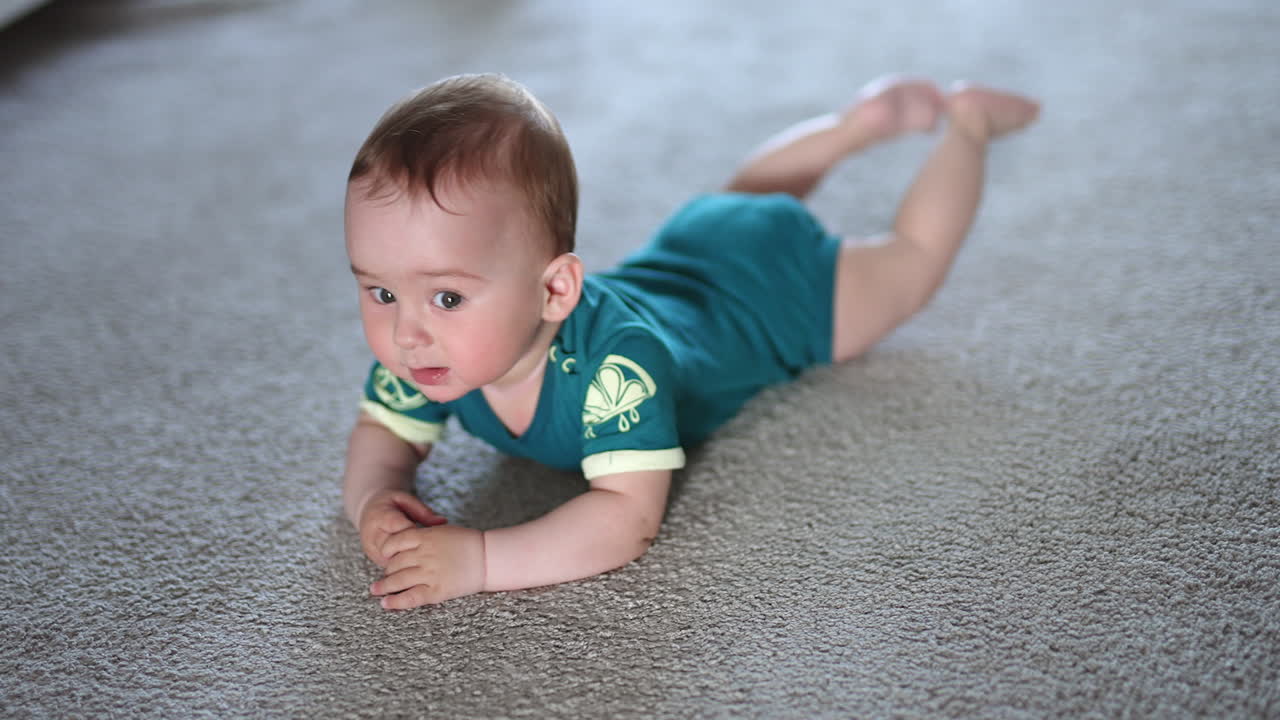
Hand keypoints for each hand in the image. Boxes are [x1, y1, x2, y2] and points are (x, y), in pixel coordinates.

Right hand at [356, 490, 446, 566]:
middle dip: (415, 553)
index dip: (418, 537)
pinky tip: (421, 569)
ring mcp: (372, 550)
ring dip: (410, 564)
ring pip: (392, 562)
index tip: (435, 540)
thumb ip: (422, 511)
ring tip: (430, 565)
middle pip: (396, 550)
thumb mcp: (405, 500)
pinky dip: (404, 569)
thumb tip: (443, 522)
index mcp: (381, 517)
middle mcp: (373, 536)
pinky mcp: (374, 559)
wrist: (368, 511)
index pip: (401, 530)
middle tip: (436, 557)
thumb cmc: (391, 503)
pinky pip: (390, 567)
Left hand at [371, 525, 485, 608]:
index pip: (395, 542)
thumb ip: (423, 536)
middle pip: (394, 563)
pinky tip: (385, 604)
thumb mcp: (443, 531)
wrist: (488, 557)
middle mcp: (424, 554)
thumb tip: (405, 544)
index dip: (386, 550)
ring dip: (383, 586)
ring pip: (398, 580)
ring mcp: (429, 573)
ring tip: (375, 590)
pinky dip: (395, 601)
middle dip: (387, 570)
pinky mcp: (436, 590)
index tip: (384, 556)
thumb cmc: (468, 543)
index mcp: (425, 537)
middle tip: (384, 576)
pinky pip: (410, 597)